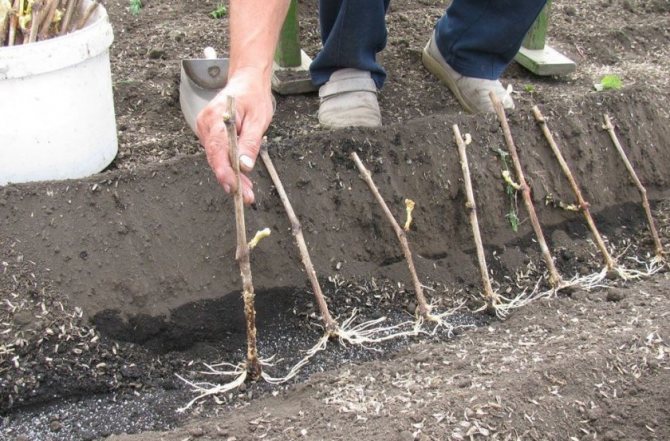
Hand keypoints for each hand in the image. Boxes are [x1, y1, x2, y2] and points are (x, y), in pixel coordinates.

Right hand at [196, 68, 273, 203]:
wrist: (246, 82)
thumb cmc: (254, 97)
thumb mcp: (259, 119)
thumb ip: (250, 142)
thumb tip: (244, 165)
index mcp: (217, 117)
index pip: (217, 149)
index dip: (224, 171)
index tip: (233, 188)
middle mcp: (205, 124)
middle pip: (216, 158)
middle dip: (231, 180)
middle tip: (247, 197)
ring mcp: (204, 130)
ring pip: (216, 160)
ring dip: (232, 176)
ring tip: (247, 192)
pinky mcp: (208, 135)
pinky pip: (218, 155)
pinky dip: (229, 167)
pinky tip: (241, 179)